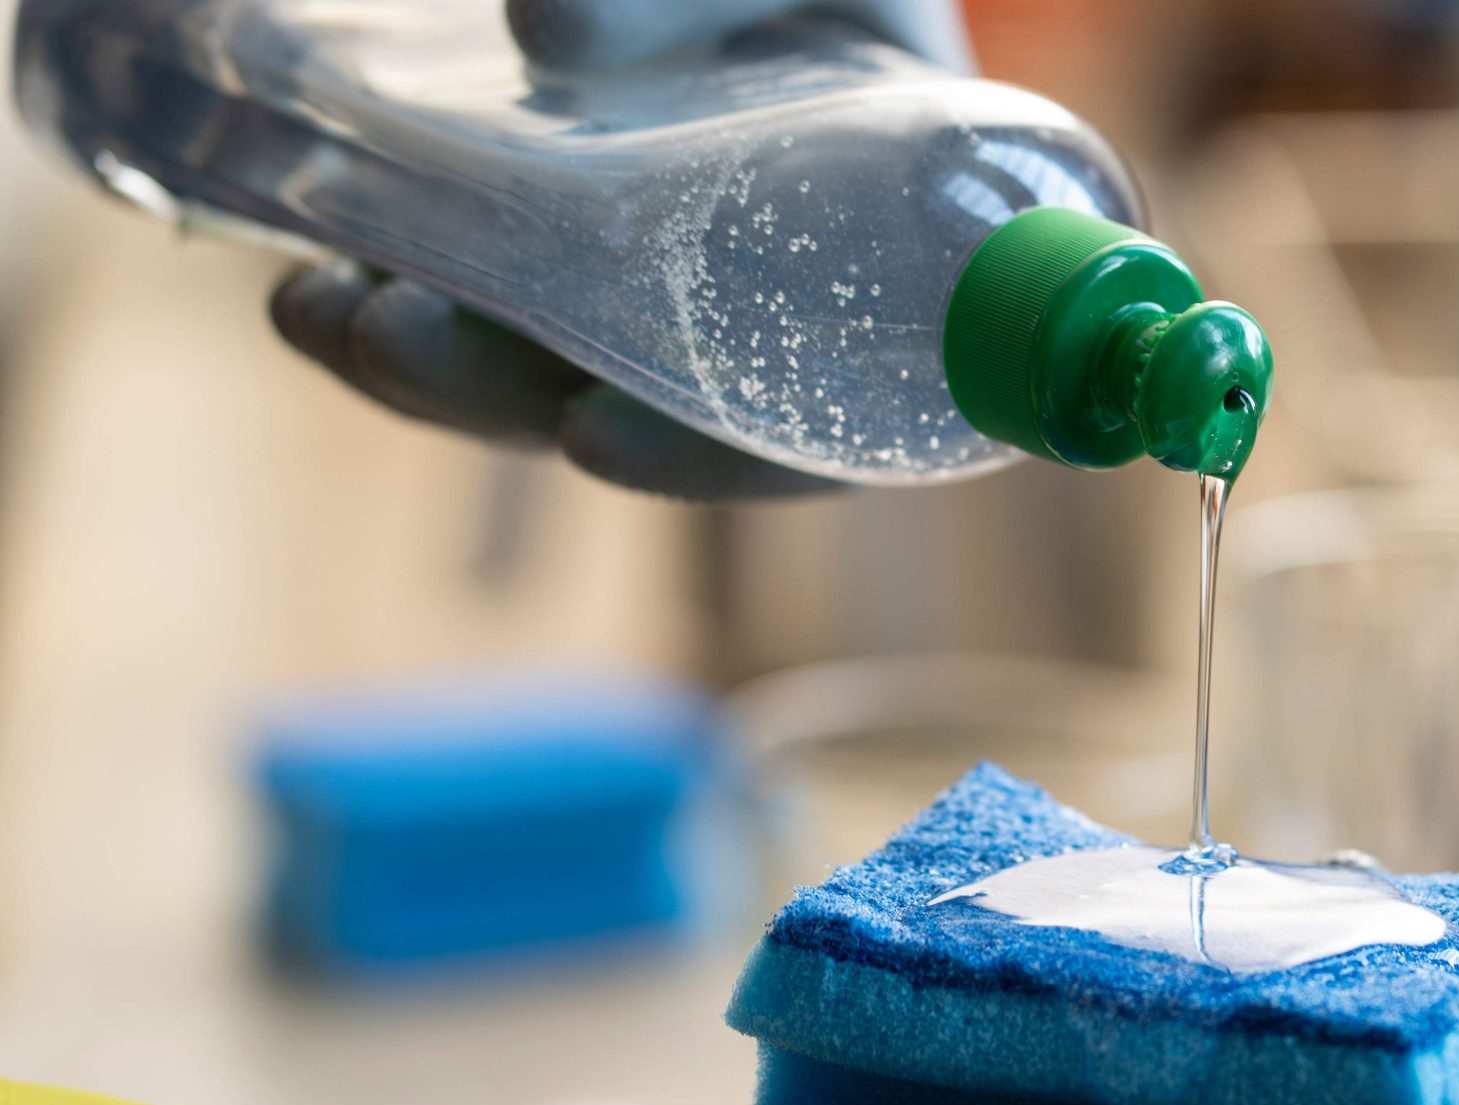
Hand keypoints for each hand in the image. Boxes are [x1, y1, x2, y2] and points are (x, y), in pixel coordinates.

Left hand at [266, 0, 973, 500]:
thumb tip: (550, 27)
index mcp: (893, 279)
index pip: (818, 423)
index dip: (710, 455)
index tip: (596, 435)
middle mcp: (775, 317)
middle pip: (645, 418)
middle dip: (500, 394)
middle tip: (389, 331)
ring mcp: (669, 298)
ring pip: (549, 385)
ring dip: (427, 369)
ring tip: (312, 311)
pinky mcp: (575, 267)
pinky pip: (495, 324)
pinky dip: (404, 307)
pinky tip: (312, 272)